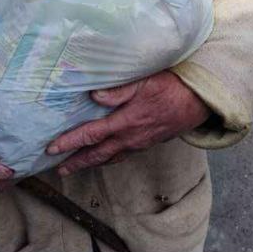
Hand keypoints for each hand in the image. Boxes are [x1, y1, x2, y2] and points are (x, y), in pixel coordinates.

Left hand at [46, 71, 208, 175]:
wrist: (200, 102)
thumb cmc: (172, 87)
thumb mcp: (145, 82)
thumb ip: (119, 90)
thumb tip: (94, 95)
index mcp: (125, 122)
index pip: (91, 135)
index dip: (70, 142)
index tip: (52, 149)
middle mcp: (130, 138)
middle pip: (96, 154)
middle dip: (76, 162)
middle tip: (58, 169)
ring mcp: (139, 144)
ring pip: (109, 158)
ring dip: (90, 163)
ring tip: (73, 167)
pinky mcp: (146, 144)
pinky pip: (122, 155)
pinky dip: (108, 159)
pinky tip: (102, 158)